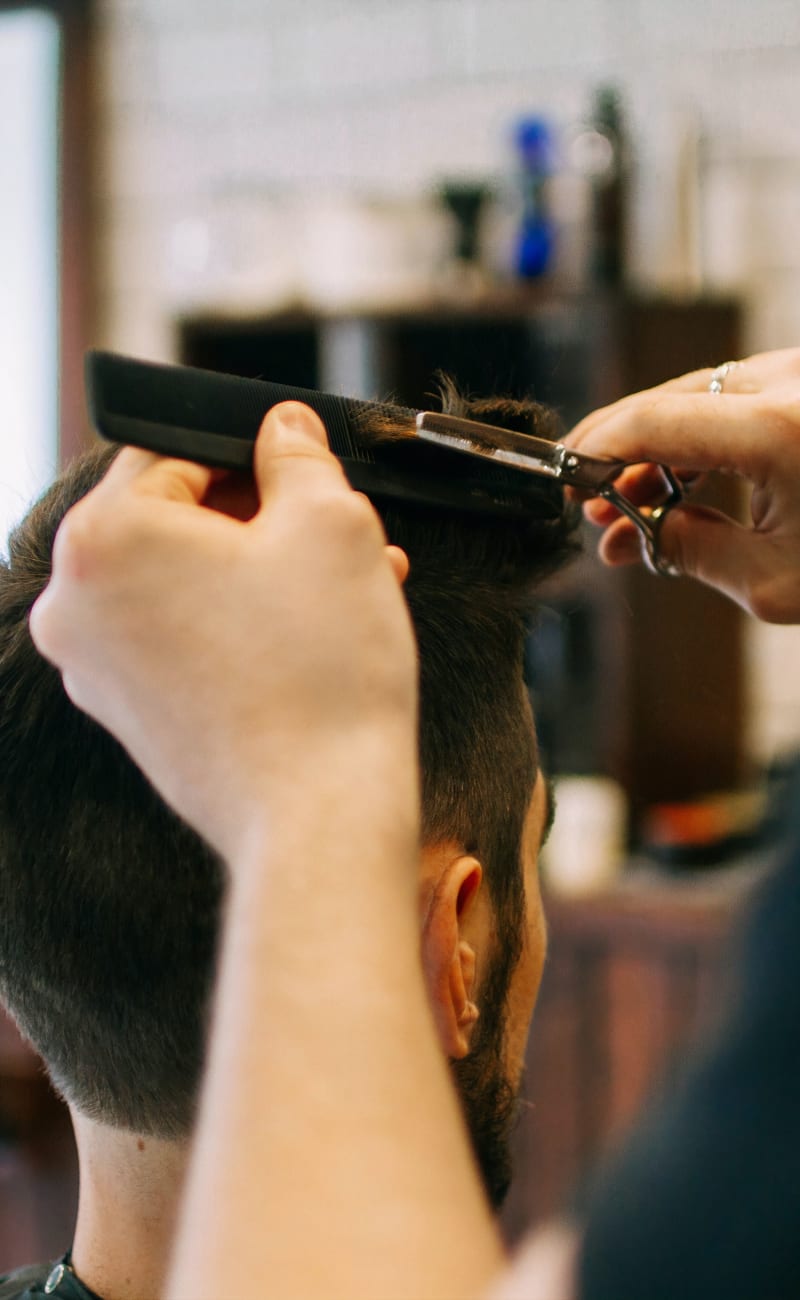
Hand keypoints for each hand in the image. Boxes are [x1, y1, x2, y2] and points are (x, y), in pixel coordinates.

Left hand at [30, 402, 417, 864]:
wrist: (320, 816)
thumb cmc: (322, 672)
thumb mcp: (331, 525)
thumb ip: (299, 457)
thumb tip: (282, 429)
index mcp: (104, 537)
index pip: (172, 452)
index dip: (251, 453)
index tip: (304, 474)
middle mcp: (75, 604)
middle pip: (176, 522)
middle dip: (265, 521)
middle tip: (341, 534)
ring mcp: (95, 669)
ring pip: (186, 583)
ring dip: (264, 574)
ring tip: (350, 587)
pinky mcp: (129, 716)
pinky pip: (183, 640)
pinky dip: (239, 627)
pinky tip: (314, 636)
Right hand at [566, 348, 799, 622]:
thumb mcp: (774, 580)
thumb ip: (692, 549)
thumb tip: (630, 533)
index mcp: (780, 429)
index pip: (652, 420)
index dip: (595, 450)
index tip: (565, 484)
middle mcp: (792, 383)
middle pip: (669, 400)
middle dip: (619, 456)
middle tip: (588, 505)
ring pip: (699, 397)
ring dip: (656, 451)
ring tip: (627, 510)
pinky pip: (736, 399)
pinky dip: (699, 440)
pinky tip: (674, 487)